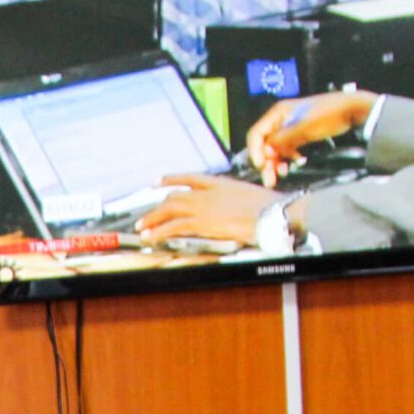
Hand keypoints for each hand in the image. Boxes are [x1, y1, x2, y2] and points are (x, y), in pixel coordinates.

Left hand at [135, 174, 276, 245]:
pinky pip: (174, 226)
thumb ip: (233, 199)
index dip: (171, 179)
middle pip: (175, 196)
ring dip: (153, 220)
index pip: (189, 177)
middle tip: (145, 217)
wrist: (272, 212)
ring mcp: (203, 206)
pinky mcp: (202, 222)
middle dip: (158, 207)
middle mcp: (207, 192)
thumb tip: (228, 208)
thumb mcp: (249, 195)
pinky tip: (151, 237)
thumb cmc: (268, 207)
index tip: (158, 181)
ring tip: (142, 228)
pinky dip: (159, 231)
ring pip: (170, 210)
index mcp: (219, 182)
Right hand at [243, 90, 375, 184]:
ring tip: (282, 175)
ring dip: (276, 163)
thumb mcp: (303, 128)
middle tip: (269, 181)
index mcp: (278, 113)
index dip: (255, 151)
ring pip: (276, 149)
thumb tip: (265, 151)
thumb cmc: (328, 115)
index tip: (261, 166)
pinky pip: (287, 149)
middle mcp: (281, 120)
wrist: (352, 110)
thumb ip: (281, 140)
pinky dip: (288, 158)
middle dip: (266, 162)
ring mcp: (290, 128)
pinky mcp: (300, 135)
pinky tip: (296, 163)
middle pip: (265, 143)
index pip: (256, 134)